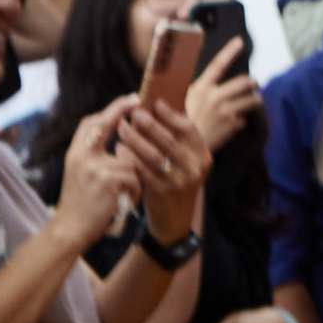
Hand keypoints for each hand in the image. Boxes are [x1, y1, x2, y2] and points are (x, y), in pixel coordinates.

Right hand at [52, 97, 139, 253]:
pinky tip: (123, 203)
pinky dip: (134, 192)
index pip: (91, 123)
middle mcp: (82, 155)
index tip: (129, 100)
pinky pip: (134, 178)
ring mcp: (95, 166)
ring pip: (129, 161)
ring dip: (133, 179)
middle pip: (105, 125)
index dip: (111, 110)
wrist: (70, 230)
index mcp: (75, 153)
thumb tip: (124, 144)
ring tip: (122, 196)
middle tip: (138, 102)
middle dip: (122, 111)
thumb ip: (96, 158)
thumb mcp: (83, 175)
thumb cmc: (81, 206)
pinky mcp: (108, 180)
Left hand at [115, 93, 209, 240]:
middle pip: (169, 139)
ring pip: (152, 154)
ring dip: (134, 138)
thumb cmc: (176, 182)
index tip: (155, 103)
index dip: (171, 115)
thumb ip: (178, 139)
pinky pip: (140, 169)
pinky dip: (128, 157)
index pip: (189, 129)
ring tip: (121, 127)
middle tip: (133, 113)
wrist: (175, 219)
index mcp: (202, 156)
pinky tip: (119, 149)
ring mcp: (178, 181)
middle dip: (148, 124)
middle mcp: (194, 168)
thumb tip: (161, 105)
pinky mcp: (160, 191)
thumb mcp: (186, 162)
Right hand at [185, 33, 263, 156]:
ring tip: (253, 102)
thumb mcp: (182, 102)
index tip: (240, 41)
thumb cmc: (179, 124)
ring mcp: (226, 112)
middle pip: (245, 82)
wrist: (182, 149)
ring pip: (252, 100)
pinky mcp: (233, 126)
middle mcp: (214, 97)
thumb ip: (196, 91)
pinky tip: (234, 125)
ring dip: (255, 100)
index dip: (230, 51)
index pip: (217, 64)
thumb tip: (204, 80)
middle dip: (253, 82)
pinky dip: (242, 121)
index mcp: (200, 88)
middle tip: (254, 85)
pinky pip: (245, 119)